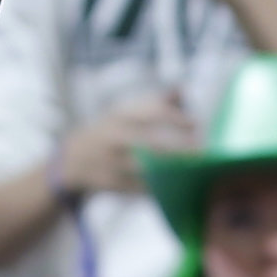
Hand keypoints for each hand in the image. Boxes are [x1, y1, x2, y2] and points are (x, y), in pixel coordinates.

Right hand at [49, 85, 201, 199]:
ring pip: (145, 169)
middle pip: (150, 143)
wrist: (74, 158)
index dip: (175, 118)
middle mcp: (116, 137)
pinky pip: (140, 188)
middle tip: (202, 153)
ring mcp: (112, 162)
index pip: (150, 113)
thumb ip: (156, 101)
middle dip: (178, 149)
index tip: (197, 124)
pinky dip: (159, 188)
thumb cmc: (113, 130)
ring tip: (194, 173)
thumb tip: (182, 89)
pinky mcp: (113, 183)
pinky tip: (177, 188)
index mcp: (122, 115)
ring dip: (171, 171)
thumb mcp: (127, 111)